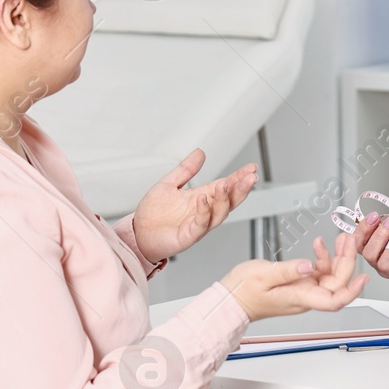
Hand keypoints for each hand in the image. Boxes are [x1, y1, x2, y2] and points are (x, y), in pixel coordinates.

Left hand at [133, 149, 256, 262]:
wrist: (137, 233)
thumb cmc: (152, 214)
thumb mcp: (169, 184)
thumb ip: (186, 169)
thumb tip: (200, 152)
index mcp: (201, 198)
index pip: (225, 186)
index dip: (239, 177)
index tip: (251, 168)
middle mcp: (203, 211)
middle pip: (229, 201)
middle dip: (241, 189)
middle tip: (250, 177)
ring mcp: (198, 225)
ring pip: (219, 213)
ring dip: (225, 199)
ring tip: (226, 184)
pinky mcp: (188, 236)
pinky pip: (200, 224)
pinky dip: (204, 212)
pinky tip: (203, 199)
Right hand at [220, 232, 369, 320]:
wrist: (230, 299)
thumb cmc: (243, 291)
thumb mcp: (262, 275)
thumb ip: (287, 270)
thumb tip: (308, 266)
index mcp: (300, 297)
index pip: (333, 300)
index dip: (351, 290)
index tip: (363, 277)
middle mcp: (305, 296)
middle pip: (336, 283)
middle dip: (347, 261)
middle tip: (349, 240)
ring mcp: (303, 290)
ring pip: (330, 276)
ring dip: (337, 257)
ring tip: (341, 238)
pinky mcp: (298, 284)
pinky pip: (318, 272)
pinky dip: (322, 258)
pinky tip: (319, 245)